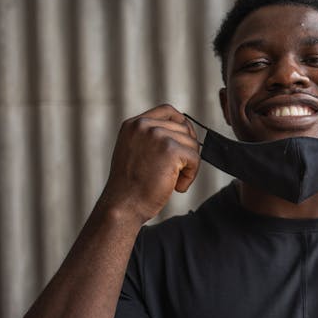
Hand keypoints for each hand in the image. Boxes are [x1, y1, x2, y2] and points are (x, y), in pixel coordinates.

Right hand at [99, 104, 200, 223]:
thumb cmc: (131, 186)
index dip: (182, 125)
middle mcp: (144, 125)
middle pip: (184, 129)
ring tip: (173, 181)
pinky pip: (195, 159)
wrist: (122, 206)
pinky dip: (190, 175)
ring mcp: (157, 135)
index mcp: (134, 124)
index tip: (184, 144)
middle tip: (176, 172)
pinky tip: (177, 187)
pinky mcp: (170, 149)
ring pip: (192, 144)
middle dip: (186, 151)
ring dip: (188, 166)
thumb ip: (152, 138)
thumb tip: (184, 129)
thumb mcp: (135, 152)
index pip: (168, 111)